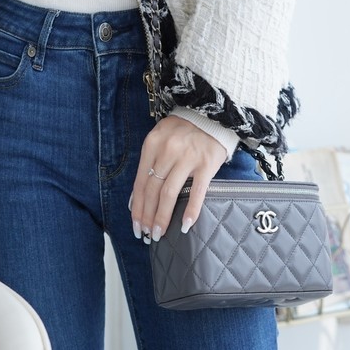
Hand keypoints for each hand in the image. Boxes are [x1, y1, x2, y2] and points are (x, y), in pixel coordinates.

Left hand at [130, 115, 227, 242]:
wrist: (213, 114)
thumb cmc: (184, 131)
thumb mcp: (160, 139)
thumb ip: (150, 164)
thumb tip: (137, 199)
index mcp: (152, 145)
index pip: (140, 182)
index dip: (137, 207)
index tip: (136, 225)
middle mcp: (167, 151)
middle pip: (152, 190)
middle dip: (147, 216)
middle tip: (147, 235)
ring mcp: (188, 157)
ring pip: (170, 193)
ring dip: (162, 217)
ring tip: (159, 233)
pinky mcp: (207, 164)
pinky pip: (197, 192)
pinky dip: (191, 210)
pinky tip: (185, 225)